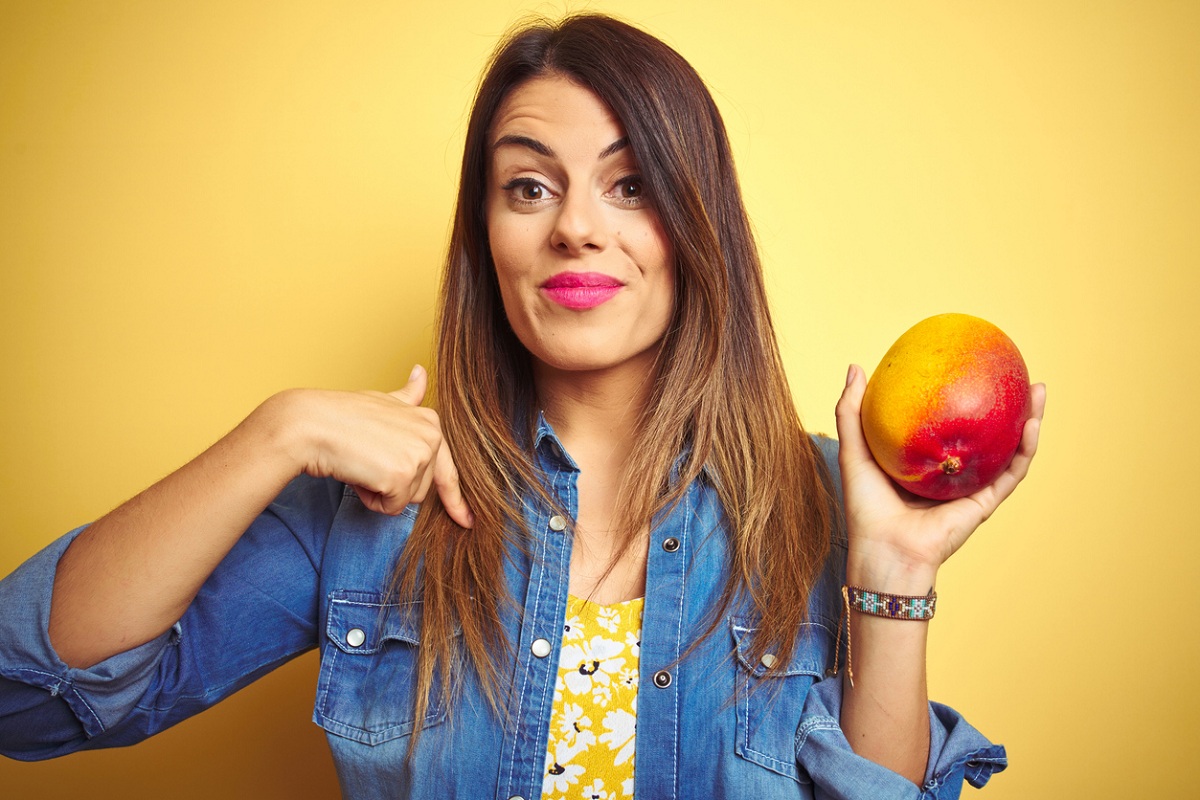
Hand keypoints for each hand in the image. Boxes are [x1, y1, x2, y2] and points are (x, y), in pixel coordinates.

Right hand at [281, 365, 473, 525]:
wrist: (310, 424)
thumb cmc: (341, 415)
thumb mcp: (382, 402)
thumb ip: (408, 397)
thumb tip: (421, 373)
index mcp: (430, 421)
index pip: (448, 469)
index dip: (456, 500)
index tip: (468, 520)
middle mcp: (432, 436)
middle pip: (421, 489)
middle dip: (392, 484)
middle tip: (367, 459)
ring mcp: (419, 455)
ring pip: (407, 500)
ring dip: (381, 492)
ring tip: (362, 463)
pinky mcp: (402, 476)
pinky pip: (391, 508)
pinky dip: (371, 499)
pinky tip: (358, 474)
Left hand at [833, 364, 1044, 587]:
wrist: (884, 550)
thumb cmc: (866, 507)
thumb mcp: (856, 450)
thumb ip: (852, 412)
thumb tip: (857, 367)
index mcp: (925, 462)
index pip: (948, 423)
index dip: (962, 396)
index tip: (970, 366)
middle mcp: (952, 473)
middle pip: (985, 433)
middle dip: (1004, 403)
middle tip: (1013, 372)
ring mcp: (971, 487)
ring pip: (1008, 449)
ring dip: (1029, 420)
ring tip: (1037, 390)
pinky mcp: (984, 502)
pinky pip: (1011, 472)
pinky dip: (1025, 449)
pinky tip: (1032, 424)